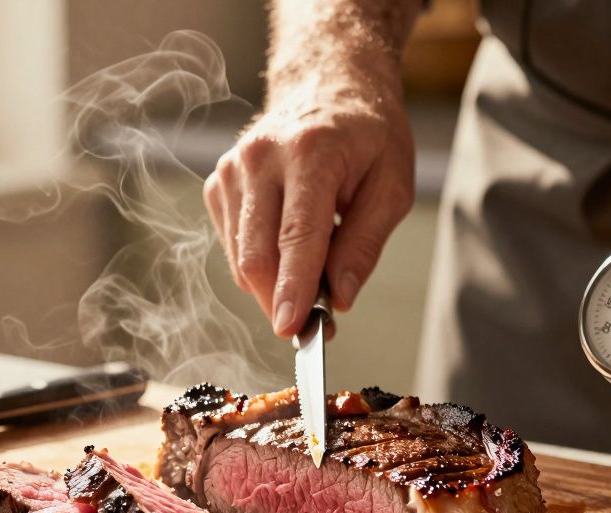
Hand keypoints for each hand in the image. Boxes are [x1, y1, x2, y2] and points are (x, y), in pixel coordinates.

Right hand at [203, 87, 414, 336]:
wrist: (326, 85)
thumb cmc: (367, 135)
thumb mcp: (392, 185)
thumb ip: (365, 243)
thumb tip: (340, 298)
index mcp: (311, 152)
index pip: (295, 235)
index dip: (292, 288)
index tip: (290, 329)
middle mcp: (260, 158)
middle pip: (256, 254)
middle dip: (281, 300)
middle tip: (313, 323)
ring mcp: (232, 169)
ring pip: (241, 257)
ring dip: (273, 285)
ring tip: (312, 274)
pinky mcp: (218, 183)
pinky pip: (233, 246)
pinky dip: (260, 263)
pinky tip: (288, 245)